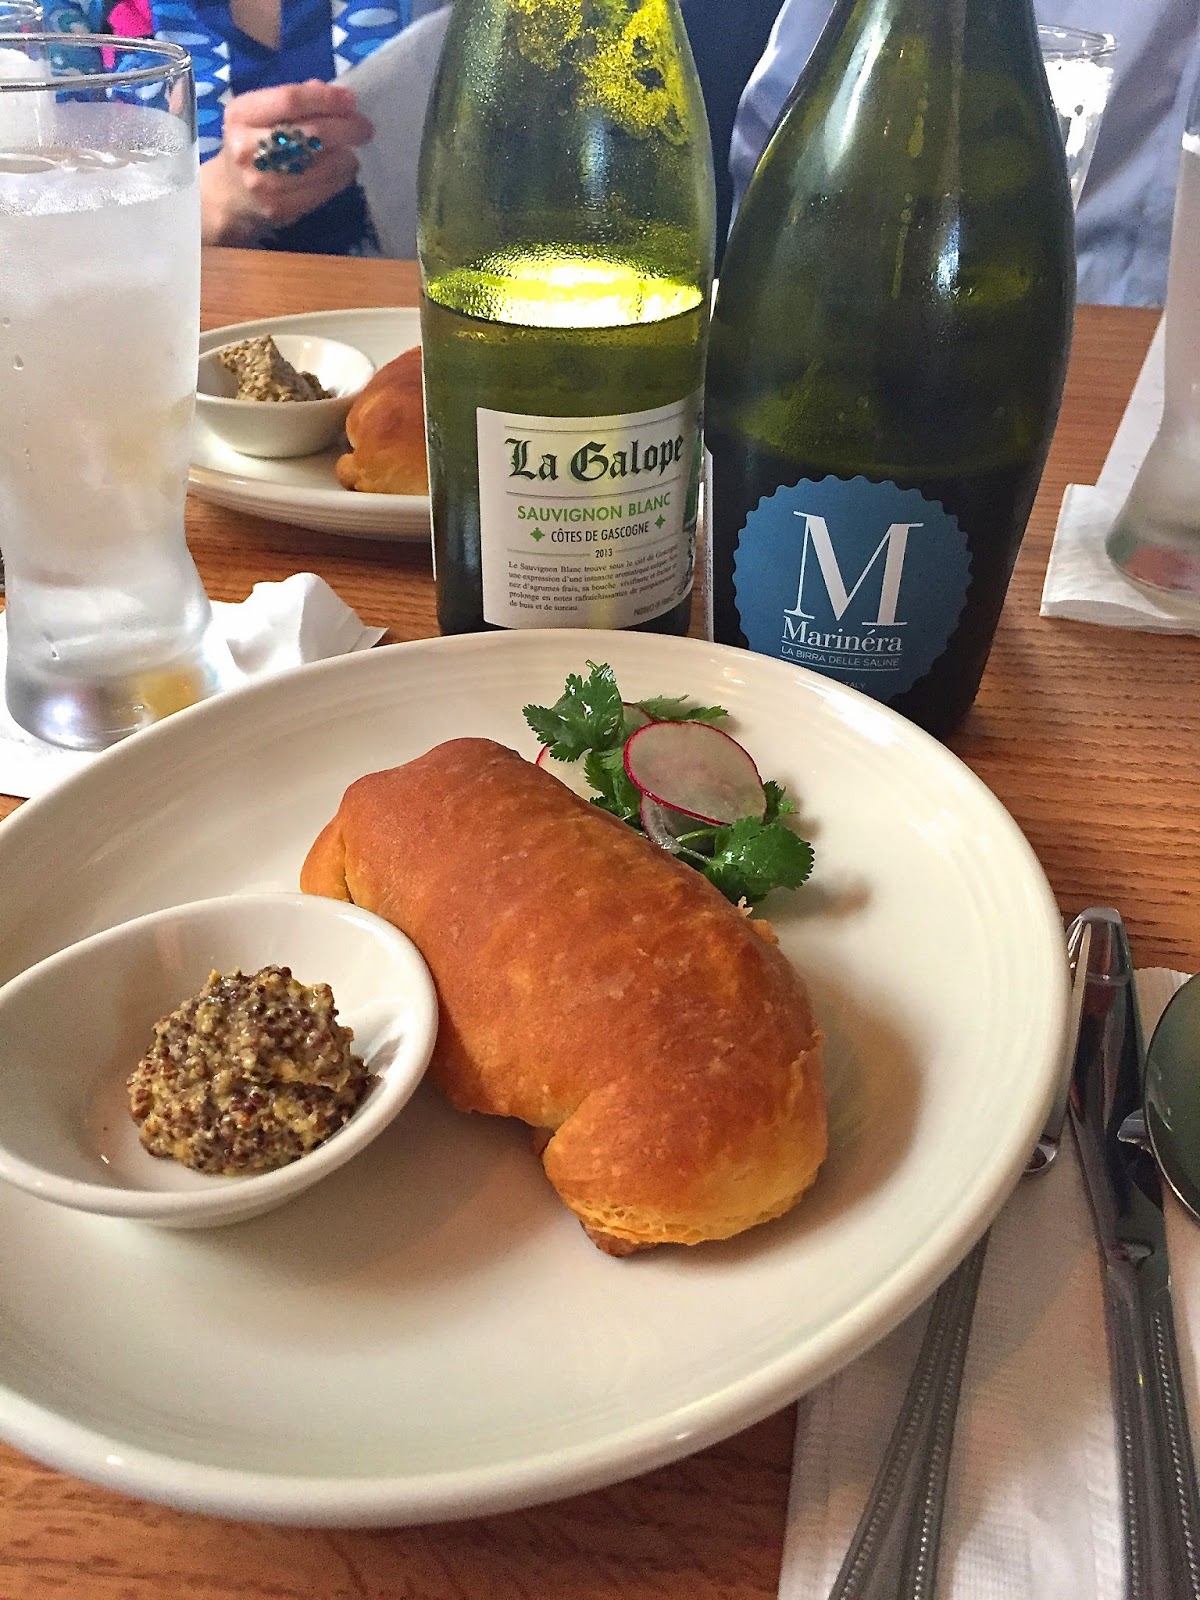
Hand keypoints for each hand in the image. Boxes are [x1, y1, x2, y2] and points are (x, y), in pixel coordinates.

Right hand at [200, 80, 373, 245]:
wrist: (230, 194)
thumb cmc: (252, 144)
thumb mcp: (260, 114)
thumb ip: (295, 101)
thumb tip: (337, 96)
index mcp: (241, 115)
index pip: (290, 100)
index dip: (326, 99)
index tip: (350, 101)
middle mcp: (249, 148)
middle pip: (310, 133)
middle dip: (345, 128)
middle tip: (364, 128)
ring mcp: (264, 183)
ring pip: (321, 165)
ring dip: (346, 155)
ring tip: (352, 149)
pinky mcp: (280, 208)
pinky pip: (322, 190)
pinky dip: (340, 177)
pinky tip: (344, 169)